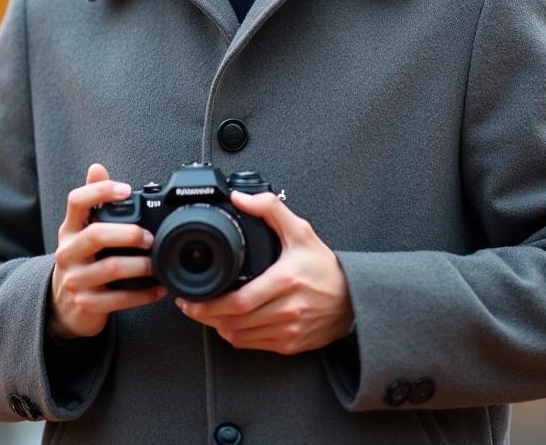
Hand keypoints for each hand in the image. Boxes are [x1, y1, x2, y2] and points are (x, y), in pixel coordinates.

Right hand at [48, 163, 166, 339]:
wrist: (63, 306)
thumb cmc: (81, 259)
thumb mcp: (81, 230)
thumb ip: (92, 200)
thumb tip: (96, 167)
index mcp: (69, 229)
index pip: (76, 201)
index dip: (100, 191)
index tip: (126, 190)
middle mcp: (68, 253)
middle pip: (96, 235)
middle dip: (129, 233)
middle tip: (150, 237)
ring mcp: (75, 280)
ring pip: (111, 268)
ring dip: (141, 265)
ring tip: (158, 262)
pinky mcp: (86, 304)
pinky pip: (119, 299)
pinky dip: (143, 294)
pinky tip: (158, 288)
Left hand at [174, 190, 352, 354]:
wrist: (354, 299)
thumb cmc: (326, 268)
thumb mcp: (301, 232)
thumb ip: (270, 209)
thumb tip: (241, 199)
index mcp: (285, 281)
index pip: (239, 302)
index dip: (209, 305)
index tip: (192, 300)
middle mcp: (286, 309)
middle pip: (234, 322)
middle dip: (206, 316)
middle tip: (191, 307)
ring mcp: (288, 330)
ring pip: (240, 337)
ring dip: (219, 327)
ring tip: (207, 314)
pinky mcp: (290, 344)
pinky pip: (253, 345)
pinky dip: (236, 337)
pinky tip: (230, 324)